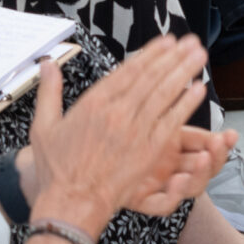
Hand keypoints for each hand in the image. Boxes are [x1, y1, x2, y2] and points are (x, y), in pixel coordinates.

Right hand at [26, 35, 226, 229]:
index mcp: (93, 103)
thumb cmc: (57, 169)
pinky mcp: (148, 150)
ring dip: (184, 72)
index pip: (128, 70)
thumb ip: (49, 91)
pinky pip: (172, 121)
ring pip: (164, 94)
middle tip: (191, 41)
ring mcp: (134, 131)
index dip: (150, 53)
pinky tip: (199, 89)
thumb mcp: (43, 126)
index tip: (166, 41)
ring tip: (199, 55)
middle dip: (174, 56)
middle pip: (151, 77)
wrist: (72, 202)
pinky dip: (186, 104)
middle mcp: (116, 112)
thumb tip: (47, 63)